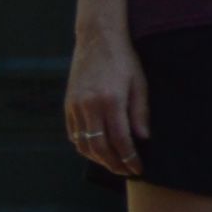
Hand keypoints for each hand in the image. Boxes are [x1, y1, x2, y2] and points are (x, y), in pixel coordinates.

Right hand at [66, 24, 144, 175]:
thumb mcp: (140, 83)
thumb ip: (140, 112)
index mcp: (110, 100)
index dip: (129, 158)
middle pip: (99, 147)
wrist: (98, 39)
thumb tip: (143, 139)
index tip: (138, 169)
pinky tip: (97, 150)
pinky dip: (85, 146)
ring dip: (98, 158)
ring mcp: (75, 106)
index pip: (120, 139)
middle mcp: (89, 105)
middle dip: (113, 164)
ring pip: (83, 144)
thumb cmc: (125, 60)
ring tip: (114, 164)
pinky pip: (73, 133)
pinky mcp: (68, 104)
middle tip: (126, 172)